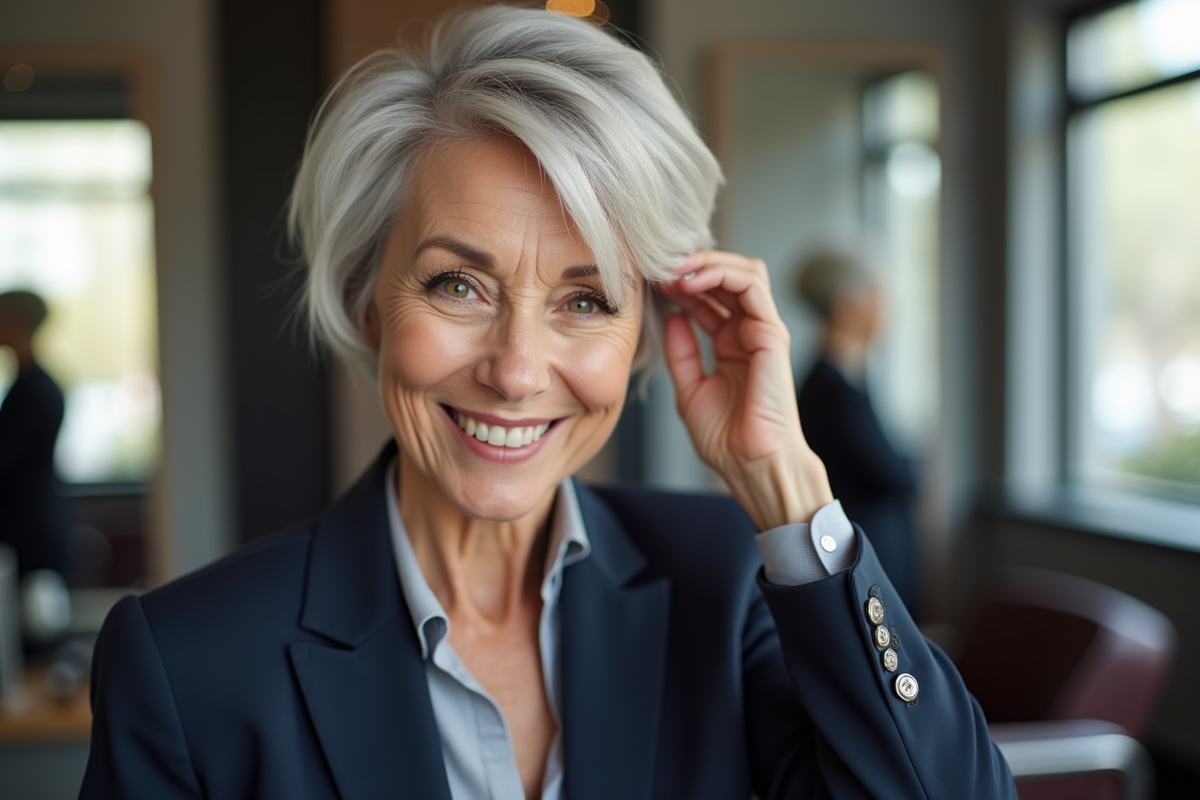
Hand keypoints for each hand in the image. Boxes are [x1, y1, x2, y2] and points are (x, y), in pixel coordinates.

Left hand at [660, 250, 832, 530]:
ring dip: (707, 263)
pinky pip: (751, 286)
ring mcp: (763, 331)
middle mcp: (748, 333)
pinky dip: (721, 273)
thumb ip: (681, 352)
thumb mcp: (689, 388)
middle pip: (728, 277)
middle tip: (661, 265)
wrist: (750, 465)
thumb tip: (671, 316)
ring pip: (744, 272)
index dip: (681, 284)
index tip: (652, 281)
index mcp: (730, 345)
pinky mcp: (771, 333)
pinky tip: (692, 280)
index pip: (711, 297)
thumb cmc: (726, 439)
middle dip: (694, 265)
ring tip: (676, 269)